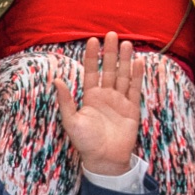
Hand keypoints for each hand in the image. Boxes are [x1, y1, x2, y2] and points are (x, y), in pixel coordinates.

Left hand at [63, 34, 148, 176]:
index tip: (93, 40)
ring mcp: (120, 101)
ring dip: (124, 60)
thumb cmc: (85, 143)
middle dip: (110, 52)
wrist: (105, 160)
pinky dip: (136, 76)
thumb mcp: (71, 121)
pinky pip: (134, 89)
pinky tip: (138, 62)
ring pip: (123, 76)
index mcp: (90, 97)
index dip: (92, 57)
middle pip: (109, 69)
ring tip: (127, 43)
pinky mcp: (132, 109)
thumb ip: (66, 101)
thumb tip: (56, 80)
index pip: (91, 72)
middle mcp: (105, 96)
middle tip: (112, 34)